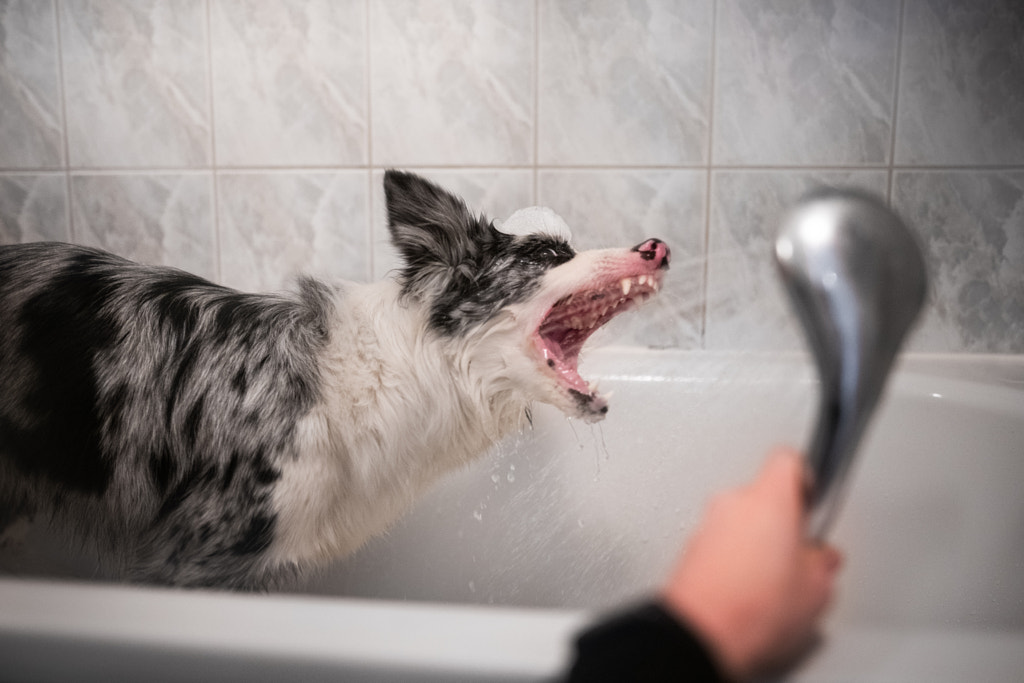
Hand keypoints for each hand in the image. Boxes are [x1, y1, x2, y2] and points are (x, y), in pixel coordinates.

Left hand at [661, 448, 841, 680]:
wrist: (700, 633)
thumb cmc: (752, 607)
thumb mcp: (815, 589)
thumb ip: (823, 561)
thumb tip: (822, 559)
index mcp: (769, 499)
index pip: (787, 460)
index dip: (805, 476)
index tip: (813, 497)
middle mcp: (733, 502)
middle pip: (764, 494)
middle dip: (782, 519)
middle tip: (798, 552)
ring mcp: (708, 524)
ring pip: (741, 519)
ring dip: (757, 540)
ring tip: (772, 579)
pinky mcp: (692, 547)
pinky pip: (722, 541)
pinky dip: (735, 556)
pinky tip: (749, 588)